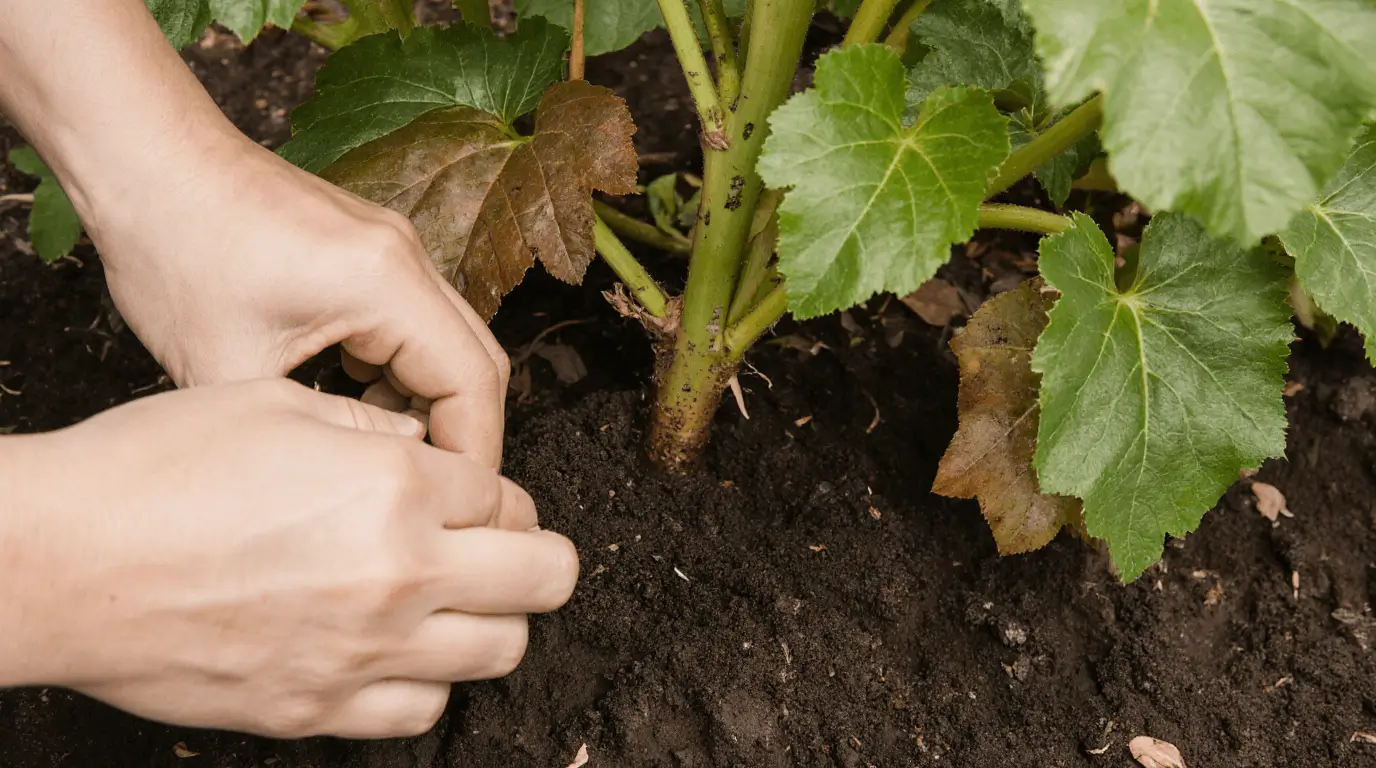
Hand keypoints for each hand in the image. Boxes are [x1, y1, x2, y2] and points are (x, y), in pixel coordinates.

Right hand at [2, 380, 576, 737]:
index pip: (507, 495)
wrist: (58, 563)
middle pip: (544, 575)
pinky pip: (421, 710)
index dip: (489, 491)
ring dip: (493, 619)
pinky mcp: (317, 709)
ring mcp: (364, 650)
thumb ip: (371, 429)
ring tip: (454, 600)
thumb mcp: (274, 404)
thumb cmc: (150, 470)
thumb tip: (421, 449)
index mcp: (396, 486)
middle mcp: (400, 573)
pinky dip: (426, 680)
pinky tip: (396, 651)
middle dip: (535, 553)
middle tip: (501, 546)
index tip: (466, 496)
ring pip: (502, 650)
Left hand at [83, 133, 510, 466]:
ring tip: (379, 451)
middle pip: (477, 361)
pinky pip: (413, 321)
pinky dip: (399, 369)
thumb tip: (353, 482)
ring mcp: (393, 248)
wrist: (145, 159)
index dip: (473, 452)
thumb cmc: (173, 245)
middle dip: (460, 433)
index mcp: (385, 283)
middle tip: (429, 492)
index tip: (454, 505)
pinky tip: (349, 398)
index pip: (473, 382)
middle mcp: (406, 257)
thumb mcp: (224, 369)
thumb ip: (303, 433)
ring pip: (448, 343)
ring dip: (427, 401)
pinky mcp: (370, 250)